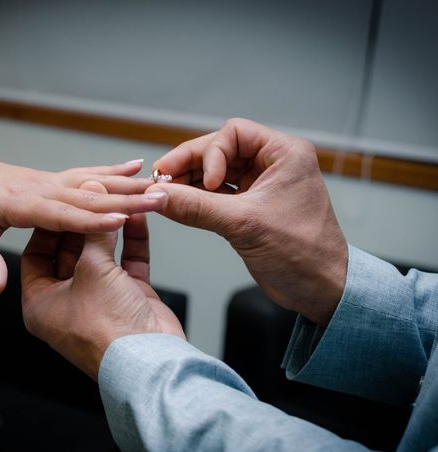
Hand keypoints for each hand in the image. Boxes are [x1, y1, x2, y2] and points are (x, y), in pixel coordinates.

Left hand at [0, 157, 166, 295]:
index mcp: (19, 207)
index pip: (61, 216)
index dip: (92, 219)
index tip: (121, 217)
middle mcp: (39, 190)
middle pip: (87, 196)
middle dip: (123, 197)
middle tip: (155, 195)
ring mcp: (49, 182)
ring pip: (94, 182)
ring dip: (126, 182)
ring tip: (156, 180)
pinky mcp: (55, 180)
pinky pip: (88, 174)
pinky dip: (114, 170)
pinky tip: (135, 166)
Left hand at [21, 182, 184, 379]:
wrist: (149, 361)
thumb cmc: (106, 326)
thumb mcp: (92, 271)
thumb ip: (93, 231)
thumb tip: (93, 194)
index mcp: (40, 302)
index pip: (37, 252)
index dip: (49, 224)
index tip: (60, 200)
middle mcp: (66, 301)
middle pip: (70, 251)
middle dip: (83, 222)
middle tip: (91, 192)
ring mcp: (98, 299)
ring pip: (101, 255)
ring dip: (110, 228)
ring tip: (117, 198)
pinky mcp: (128, 297)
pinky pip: (126, 262)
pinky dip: (132, 240)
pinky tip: (137, 216)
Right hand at [147, 118, 346, 325]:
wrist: (321, 290)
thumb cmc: (303, 253)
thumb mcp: (244, 225)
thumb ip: (196, 208)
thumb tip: (158, 196)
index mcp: (285, 154)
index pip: (234, 134)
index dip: (211, 155)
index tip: (205, 184)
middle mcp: (273, 164)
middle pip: (219, 151)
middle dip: (190, 165)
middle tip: (161, 179)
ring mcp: (261, 185)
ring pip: (215, 172)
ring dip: (189, 181)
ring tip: (165, 193)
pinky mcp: (250, 207)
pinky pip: (217, 194)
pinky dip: (197, 199)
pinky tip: (179, 204)